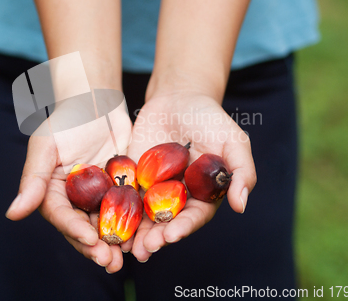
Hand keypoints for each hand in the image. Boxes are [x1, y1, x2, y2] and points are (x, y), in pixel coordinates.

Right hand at [5, 100, 131, 273]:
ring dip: (115, 242)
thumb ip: (32, 180)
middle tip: (110, 262)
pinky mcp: (120, 187)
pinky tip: (144, 233)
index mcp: (53, 192)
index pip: (62, 216)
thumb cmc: (66, 118)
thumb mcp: (45, 145)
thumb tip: (12, 215)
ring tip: (127, 256)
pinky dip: (134, 223)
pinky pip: (127, 208)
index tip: (90, 239)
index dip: (74, 231)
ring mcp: (99, 194)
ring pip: (106, 224)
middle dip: (96, 247)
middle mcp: (75, 198)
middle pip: (84, 228)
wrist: (96, 100)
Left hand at [122, 92, 255, 261]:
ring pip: (143, 215)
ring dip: (135, 233)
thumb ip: (241, 171)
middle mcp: (178, 196)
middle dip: (156, 237)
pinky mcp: (133, 176)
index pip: (194, 217)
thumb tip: (240, 205)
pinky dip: (116, 209)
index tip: (171, 236)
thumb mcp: (233, 140)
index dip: (183, 228)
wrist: (178, 97)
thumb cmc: (210, 118)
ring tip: (125, 246)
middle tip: (145, 249)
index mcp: (203, 194)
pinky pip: (124, 195)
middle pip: (166, 222)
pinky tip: (106, 220)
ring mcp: (154, 188)